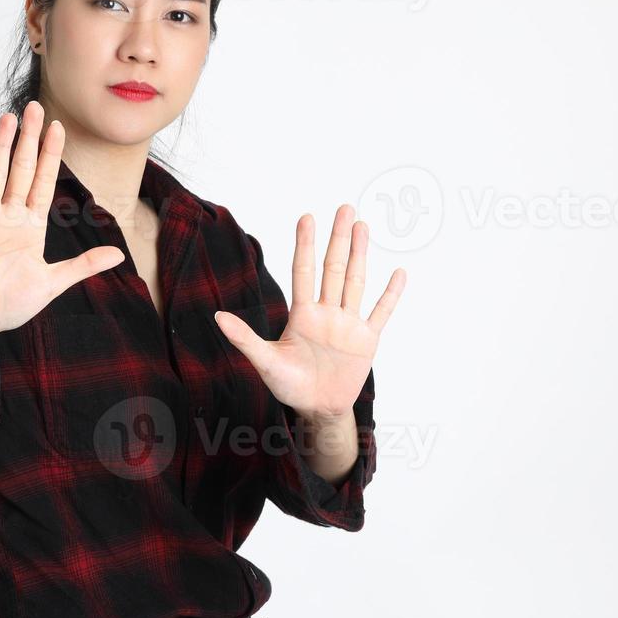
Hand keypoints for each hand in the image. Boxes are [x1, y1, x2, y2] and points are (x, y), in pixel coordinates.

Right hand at [0, 100, 125, 347]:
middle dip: (29, 140)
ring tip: (7, 118)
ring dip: (0, 147)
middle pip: (21, 169)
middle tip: (35, 107)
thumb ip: (83, 265)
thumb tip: (119, 255)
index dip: (51, 155)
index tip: (58, 127)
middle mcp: (8, 217)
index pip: (44, 182)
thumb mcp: (53, 282)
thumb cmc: (10, 304)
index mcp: (31, 226)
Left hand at [214, 204, 404, 424]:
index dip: (305, 244)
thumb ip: (244, 338)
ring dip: (360, 254)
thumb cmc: (289, 385)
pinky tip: (399, 272)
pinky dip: (391, 294)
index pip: (304, 271)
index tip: (307, 217)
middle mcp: (326, 312)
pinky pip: (381, 312)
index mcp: (302, 314)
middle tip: (345, 208)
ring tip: (363, 226)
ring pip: (355, 281)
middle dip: (338, 238)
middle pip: (333, 268)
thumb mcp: (265, 361)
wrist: (317, 410)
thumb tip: (217, 316)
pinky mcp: (367, 340)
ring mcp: (348, 324)